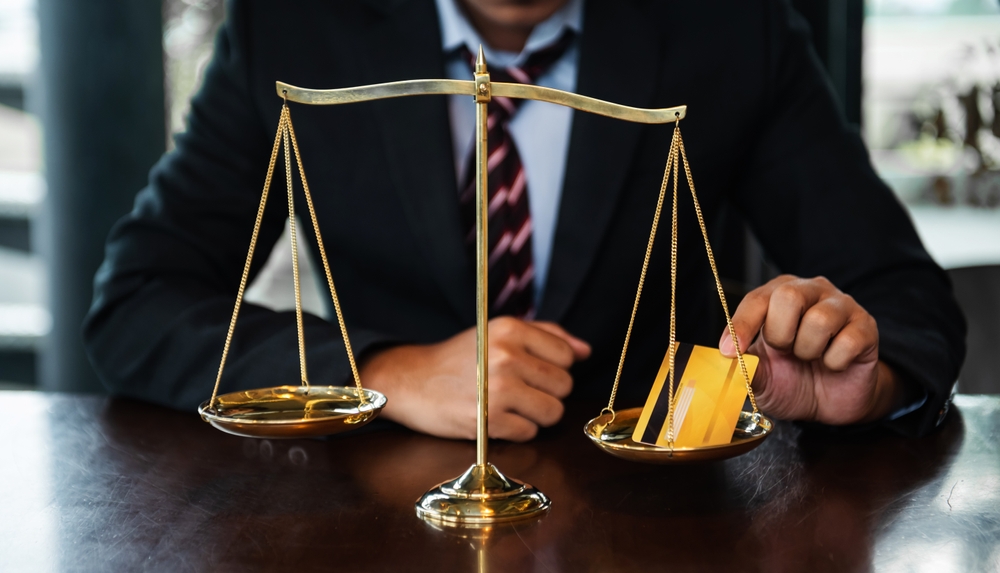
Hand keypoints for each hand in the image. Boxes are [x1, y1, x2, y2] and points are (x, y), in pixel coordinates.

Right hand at [361, 317, 590, 440]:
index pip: (567, 356)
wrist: (411, 381)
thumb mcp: (498, 333)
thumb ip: (546, 336)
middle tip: (519, 391)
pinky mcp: (489, 420)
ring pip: (553, 412)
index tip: (531, 371)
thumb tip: (586, 351)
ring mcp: (498, 389)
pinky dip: (518, 431)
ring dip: (536, 415)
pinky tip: (497, 419)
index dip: (554, 368)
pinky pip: (530, 432)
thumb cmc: (460, 358)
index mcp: (511, 329)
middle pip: (564, 385)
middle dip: (547, 393)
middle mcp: (507, 356)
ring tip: (511, 406)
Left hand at [720, 275, 901, 424]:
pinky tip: (833, 364)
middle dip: (780, 334)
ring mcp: (842, 306)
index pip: (757, 299)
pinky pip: (848, 341)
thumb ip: (745, 366)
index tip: (730, 351)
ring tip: (810, 358)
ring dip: (808, 350)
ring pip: (820, 319)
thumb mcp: (761, 377)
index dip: (742, 326)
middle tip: (784, 352)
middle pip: (789, 296)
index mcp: (778, 295)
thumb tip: (728, 359)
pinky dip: (835, 362)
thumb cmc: (791, 380)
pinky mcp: (866, 327)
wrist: (829, 404)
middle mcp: (811, 291)